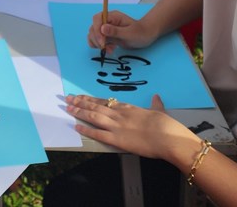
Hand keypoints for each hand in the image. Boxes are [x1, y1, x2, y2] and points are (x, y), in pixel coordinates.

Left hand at [66, 94, 198, 161]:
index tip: (82, 96)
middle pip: (96, 106)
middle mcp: (120, 114)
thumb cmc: (166, 126)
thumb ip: (155, 104)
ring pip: (94, 116)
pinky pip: (98, 133)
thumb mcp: (160, 111)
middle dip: (81, 102)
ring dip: (80, 112)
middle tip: (68, 98)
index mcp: (129, 108)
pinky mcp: (117, 139)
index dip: (92, 99)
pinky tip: (77, 127)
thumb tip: (156, 97)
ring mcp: (117, 126)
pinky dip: (86, 130)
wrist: (168, 138)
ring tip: (68, 108)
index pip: (106, 101)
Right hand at [87, 9, 157, 53]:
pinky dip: (99, 46)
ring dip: (98, 44)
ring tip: (109, 50)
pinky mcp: (107, 36)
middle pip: (93, 27)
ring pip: (93, 34)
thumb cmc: (140, 33)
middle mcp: (108, 21)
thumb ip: (116, 31)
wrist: (146, 36)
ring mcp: (106, 29)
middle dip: (97, 39)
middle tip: (105, 48)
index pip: (98, 18)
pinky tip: (108, 49)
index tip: (102, 42)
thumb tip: (102, 29)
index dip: (96, 30)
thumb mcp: (130, 33)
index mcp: (113, 16)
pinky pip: (97, 40)